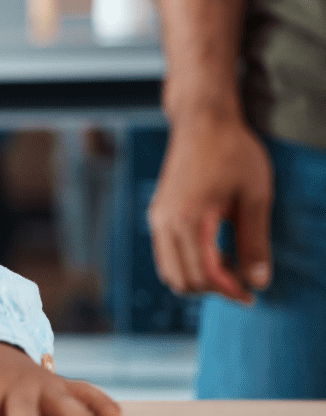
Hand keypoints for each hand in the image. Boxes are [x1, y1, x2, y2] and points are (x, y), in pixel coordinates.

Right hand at [147, 111, 272, 302]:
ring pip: (169, 270)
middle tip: (243, 284)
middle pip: (182, 279)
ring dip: (198, 278)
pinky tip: (213, 251)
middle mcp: (165, 222)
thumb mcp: (255, 197)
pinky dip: (187, 263)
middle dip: (213, 289)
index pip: (205, 275)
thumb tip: (258, 281)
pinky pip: (165, 253)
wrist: (202, 120)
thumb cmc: (232, 152)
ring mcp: (157, 217)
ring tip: (229, 268)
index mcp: (189, 220)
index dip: (231, 291)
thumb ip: (255, 241)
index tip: (253, 294)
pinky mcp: (158, 212)